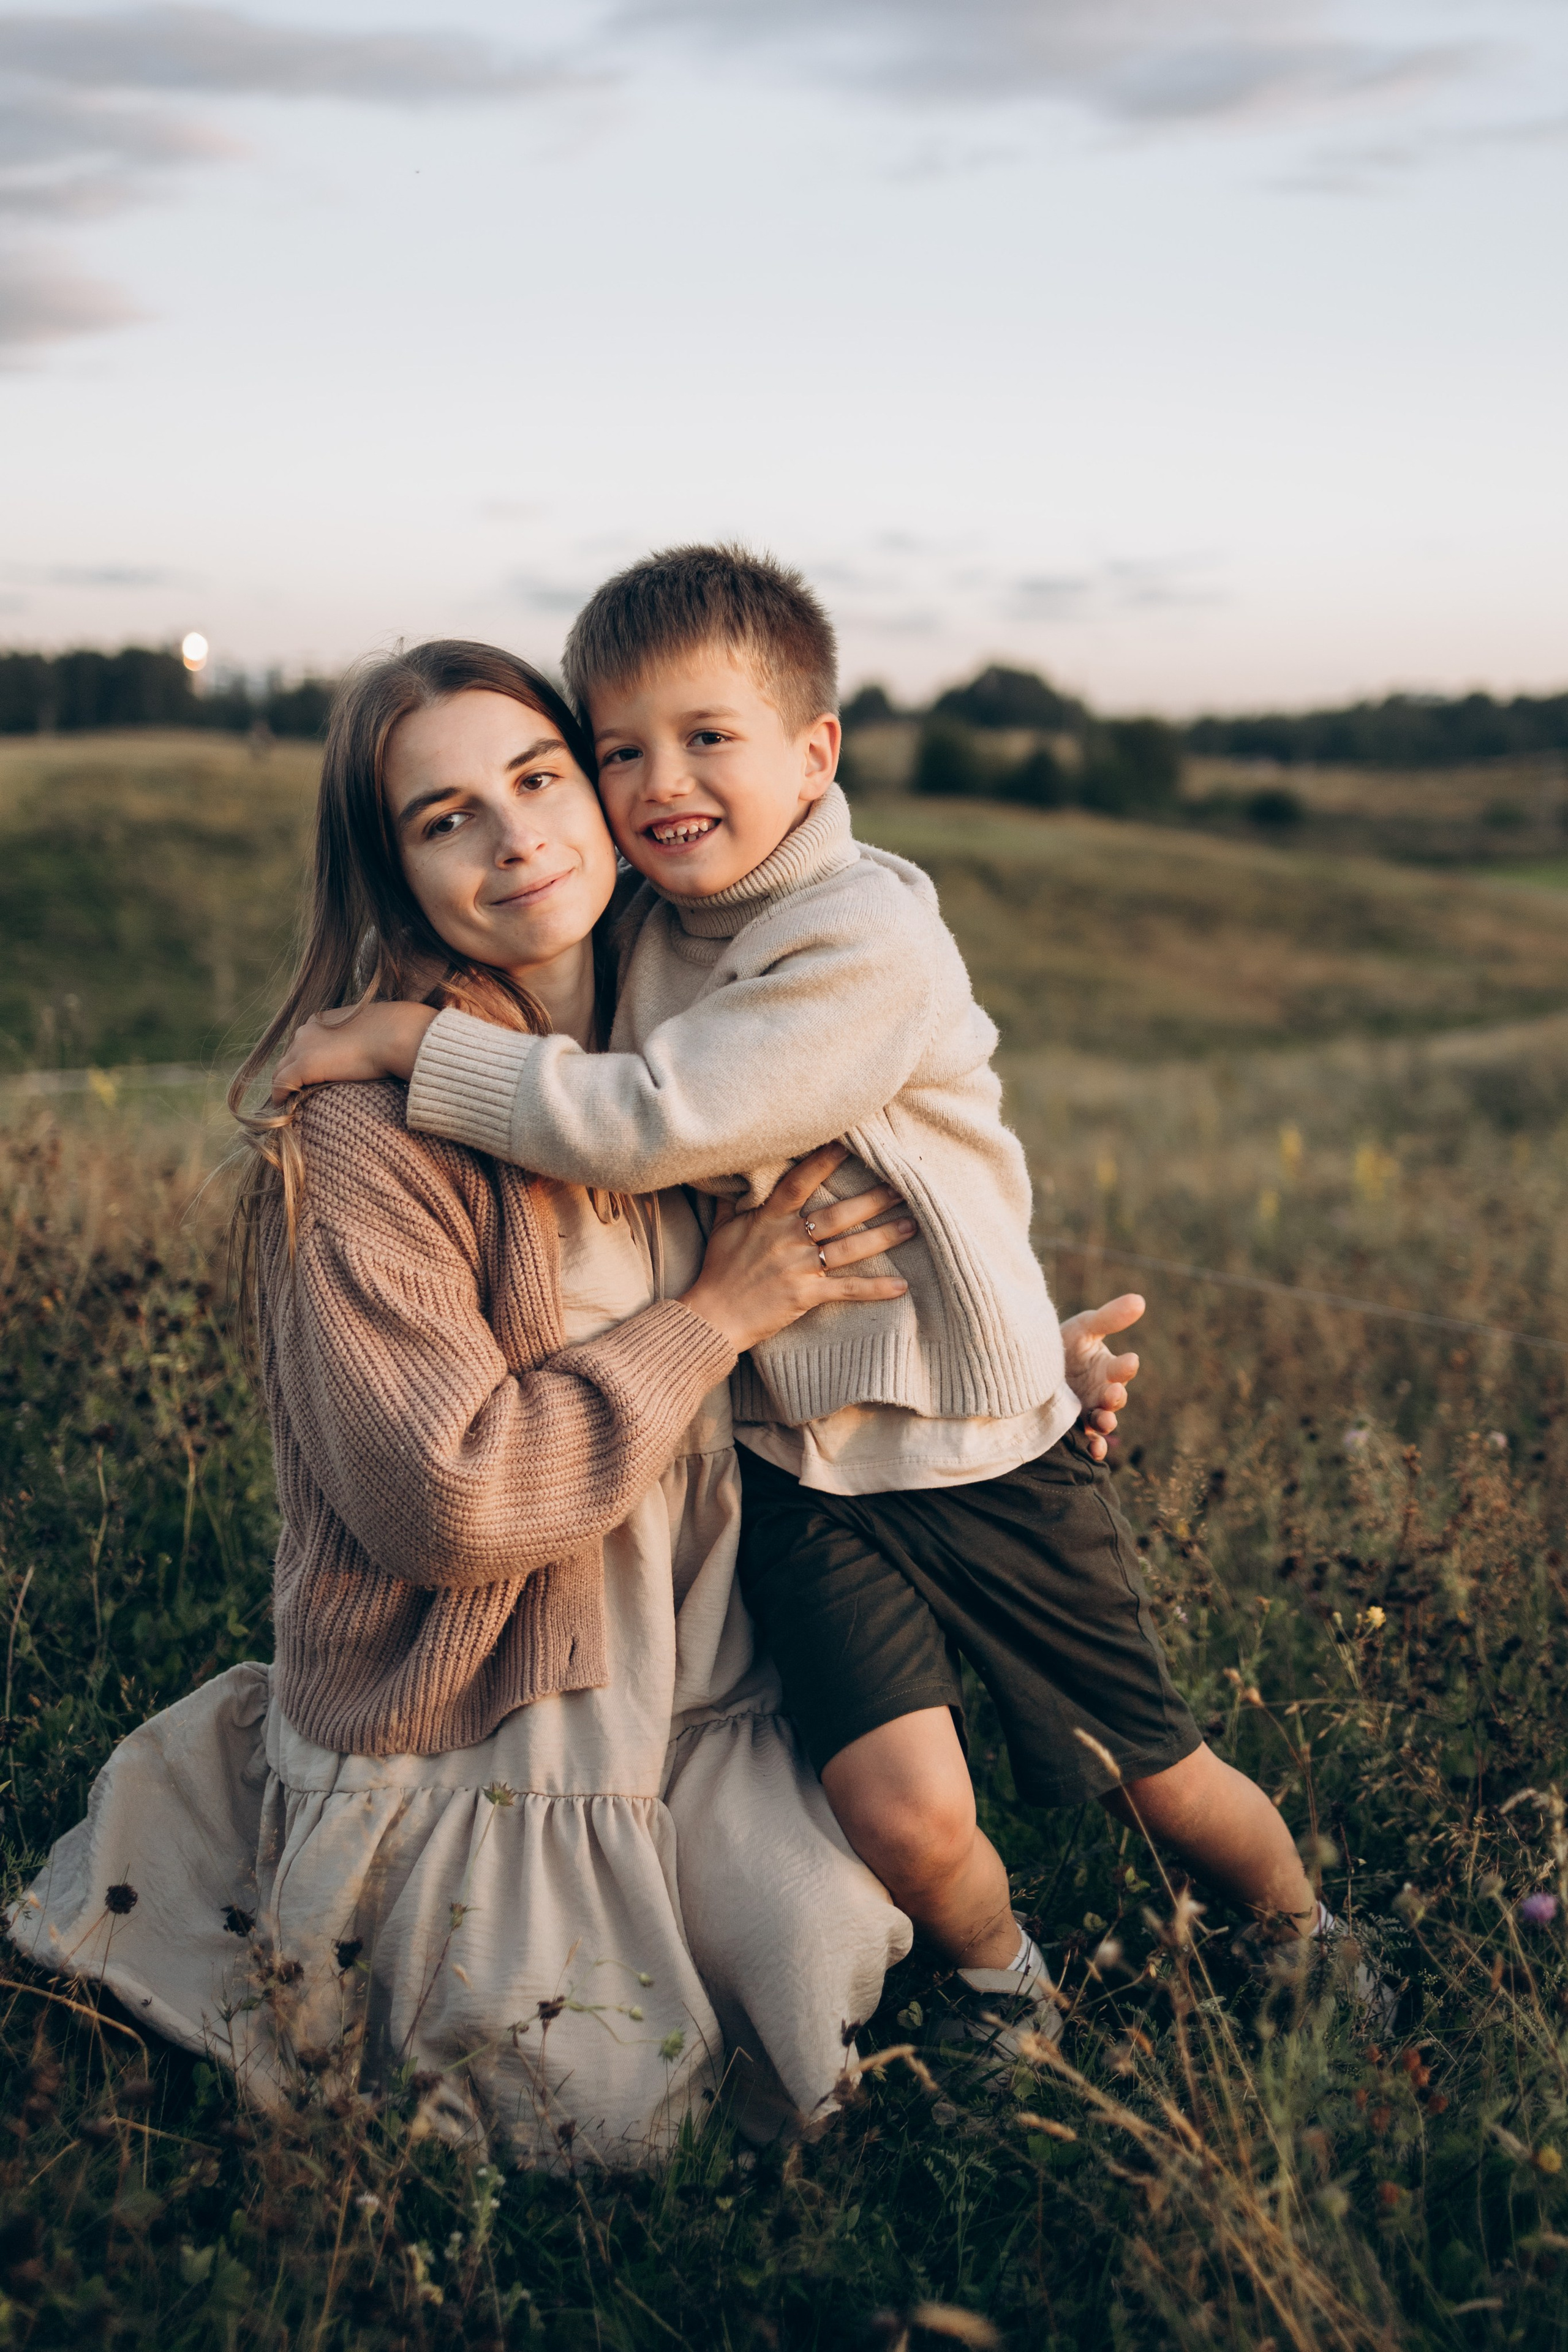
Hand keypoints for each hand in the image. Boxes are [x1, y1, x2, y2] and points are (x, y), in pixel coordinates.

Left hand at [271, 1002, 438, 1098]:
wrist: (397, 1035)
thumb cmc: (395, 1032)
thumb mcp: (371, 1030)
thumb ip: (359, 1039)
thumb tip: (369, 1050)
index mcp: (321, 1019)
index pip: (304, 1042)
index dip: (306, 1059)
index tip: (313, 1074)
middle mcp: (307, 1029)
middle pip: (289, 1056)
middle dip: (291, 1072)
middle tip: (296, 1091)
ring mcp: (303, 1047)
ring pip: (281, 1070)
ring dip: (285, 1084)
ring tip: (290, 1100)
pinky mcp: (304, 1065)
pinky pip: (281, 1084)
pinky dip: (280, 1095)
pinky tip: (283, 1105)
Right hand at [679, 1143, 913, 1356]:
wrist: (711, 1317)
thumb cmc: (717, 1271)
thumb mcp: (722, 1228)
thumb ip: (735, 1200)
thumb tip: (733, 1171)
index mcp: (769, 1219)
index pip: (800, 1182)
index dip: (824, 1161)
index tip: (848, 1143)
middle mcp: (788, 1239)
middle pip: (838, 1214)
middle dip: (873, 1200)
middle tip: (903, 1185)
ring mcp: (799, 1268)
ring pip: (850, 1248)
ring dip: (883, 1236)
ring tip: (912, 1225)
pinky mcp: (806, 1296)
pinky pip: (847, 1289)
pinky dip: (875, 1289)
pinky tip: (902, 1286)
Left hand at [1059, 1292, 1144, 1463]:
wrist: (1029, 1364)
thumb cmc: (1062, 1343)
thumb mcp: (1084, 1327)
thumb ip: (1110, 1317)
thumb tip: (1140, 1300)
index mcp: (1107, 1368)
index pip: (1121, 1368)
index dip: (1125, 1366)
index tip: (1129, 1360)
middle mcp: (1101, 1392)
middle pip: (1114, 1398)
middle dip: (1115, 1397)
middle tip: (1112, 1393)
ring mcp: (1088, 1411)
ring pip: (1103, 1421)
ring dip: (1106, 1422)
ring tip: (1105, 1420)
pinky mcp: (1073, 1427)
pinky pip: (1088, 1441)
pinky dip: (1094, 1448)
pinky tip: (1093, 1452)